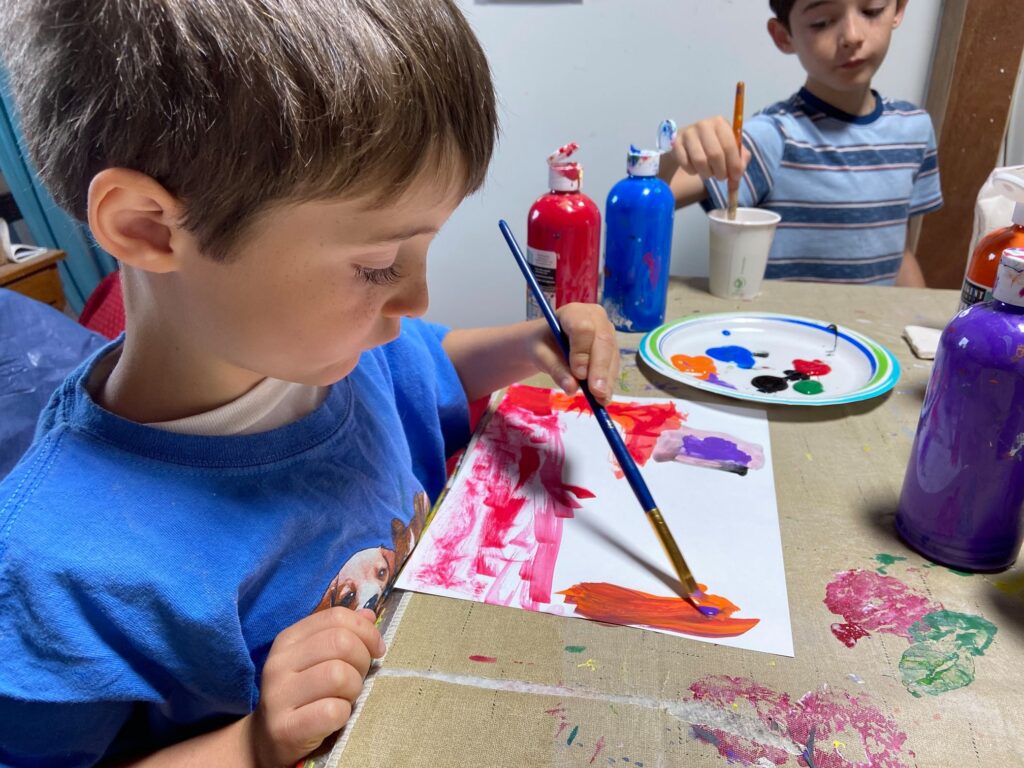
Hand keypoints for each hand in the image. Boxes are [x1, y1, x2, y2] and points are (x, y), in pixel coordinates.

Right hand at [246, 607, 384, 766]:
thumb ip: (341, 634)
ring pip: (339, 675)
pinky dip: (343, 714)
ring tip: (344, 698)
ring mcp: (278, 696)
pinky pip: (332, 711)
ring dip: (353, 689)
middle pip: (341, 642)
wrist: (267, 741)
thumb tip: (369, 615)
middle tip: (358, 678)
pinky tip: (334, 718)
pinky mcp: (285, 729)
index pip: (336, 617)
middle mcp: (279, 663)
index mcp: (288, 640)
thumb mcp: (317, 659)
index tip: (376, 649)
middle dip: (362, 660)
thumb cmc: (302, 695)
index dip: (366, 630)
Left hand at [531, 303, 618, 404]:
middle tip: (596, 392)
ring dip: (607, 379)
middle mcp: (596, 318)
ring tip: (600, 400)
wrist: (547, 343)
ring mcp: (607, 332)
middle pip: (603, 341)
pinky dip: (608, 383)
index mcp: (574, 312)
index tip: (579, 374)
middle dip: (600, 368)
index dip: (582, 352)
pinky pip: (613, 365)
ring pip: (611, 355)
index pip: (583, 328)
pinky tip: (603, 398)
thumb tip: (572, 387)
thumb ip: (555, 368)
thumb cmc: (542, 343)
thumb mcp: (540, 354)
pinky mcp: (612, 349)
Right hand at [671, 116, 751, 187]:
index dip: (734, 165)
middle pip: (715, 154)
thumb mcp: (730, 148)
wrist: (689, 142)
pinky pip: (686, 164)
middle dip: (720, 171)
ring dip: (706, 173)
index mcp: (720, 123)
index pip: (729, 146)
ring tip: (709, 173)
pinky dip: (692, 171)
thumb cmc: (714, 145)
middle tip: (721, 177)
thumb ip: (740, 160)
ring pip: (700, 161)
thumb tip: (737, 175)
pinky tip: (695, 168)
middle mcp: (703, 125)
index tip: (736, 177)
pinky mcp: (676, 144)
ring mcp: (688, 134)